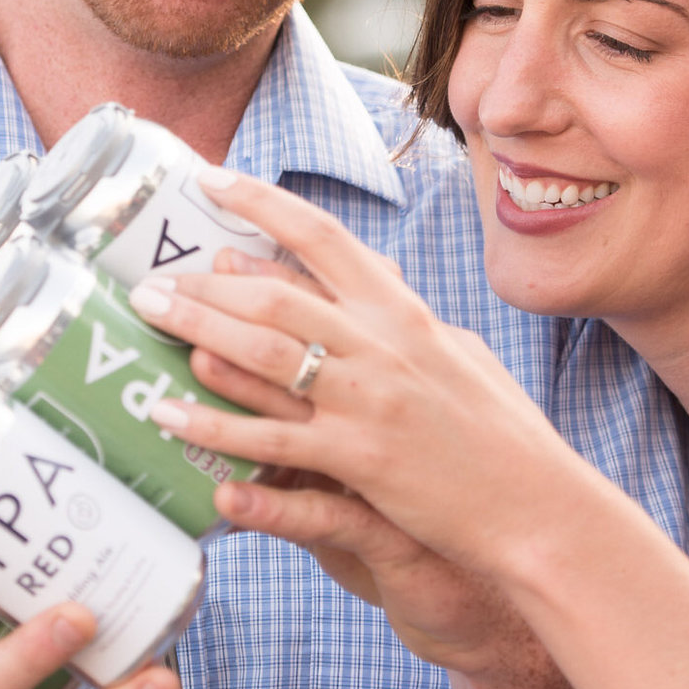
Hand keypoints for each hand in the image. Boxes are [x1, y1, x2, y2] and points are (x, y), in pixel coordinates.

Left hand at [125, 172, 599, 590]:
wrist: (542, 509)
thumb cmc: (505, 438)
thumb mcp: (462, 357)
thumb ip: (412, 322)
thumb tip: (386, 284)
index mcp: (406, 313)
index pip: (325, 236)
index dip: (262, 202)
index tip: (210, 180)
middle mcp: (385, 344)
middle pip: (276, 295)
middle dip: (204, 283)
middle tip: (147, 279)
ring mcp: (371, 400)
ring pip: (264, 354)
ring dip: (196, 332)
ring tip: (145, 320)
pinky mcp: (361, 461)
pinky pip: (271, 439)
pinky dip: (215, 425)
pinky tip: (169, 416)